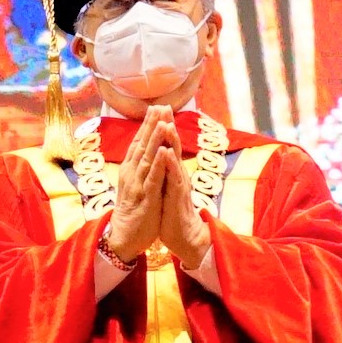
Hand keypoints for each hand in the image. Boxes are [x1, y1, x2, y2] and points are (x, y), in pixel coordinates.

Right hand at [102, 113, 170, 261]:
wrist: (123, 238)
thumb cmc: (132, 211)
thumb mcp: (135, 185)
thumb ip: (139, 168)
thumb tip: (146, 152)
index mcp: (131, 170)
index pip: (139, 143)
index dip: (147, 125)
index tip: (155, 107)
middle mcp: (132, 174)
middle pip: (142, 145)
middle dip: (152, 125)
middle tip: (160, 106)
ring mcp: (138, 185)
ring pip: (148, 158)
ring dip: (155, 139)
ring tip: (163, 121)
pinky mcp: (146, 198)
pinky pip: (153, 179)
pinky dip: (159, 164)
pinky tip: (164, 151)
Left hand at [139, 113, 210, 275]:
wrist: (185, 236)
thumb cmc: (172, 212)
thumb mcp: (165, 187)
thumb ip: (164, 171)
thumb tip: (159, 155)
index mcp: (171, 171)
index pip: (166, 145)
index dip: (161, 127)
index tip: (156, 108)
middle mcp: (177, 174)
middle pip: (173, 146)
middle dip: (168, 126)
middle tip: (164, 106)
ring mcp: (179, 184)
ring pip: (175, 159)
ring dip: (171, 141)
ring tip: (167, 123)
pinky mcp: (178, 197)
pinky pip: (174, 179)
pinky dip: (170, 165)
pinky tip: (167, 153)